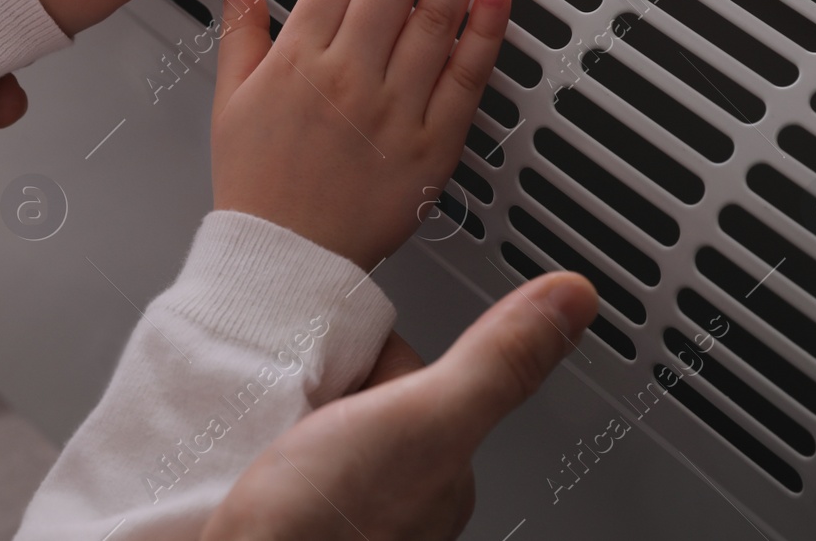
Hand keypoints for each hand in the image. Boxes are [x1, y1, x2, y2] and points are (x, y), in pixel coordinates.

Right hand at [202, 272, 598, 540]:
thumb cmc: (323, 532)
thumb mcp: (422, 420)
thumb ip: (493, 361)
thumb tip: (572, 298)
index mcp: (442, 470)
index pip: (409, 368)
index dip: (374, 349)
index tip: (350, 353)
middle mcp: (395, 495)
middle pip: (358, 391)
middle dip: (323, 379)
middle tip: (297, 395)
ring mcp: (337, 507)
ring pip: (309, 421)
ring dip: (280, 410)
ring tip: (264, 424)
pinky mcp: (281, 512)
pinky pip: (266, 452)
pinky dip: (250, 440)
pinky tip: (243, 449)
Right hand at [210, 0, 511, 269]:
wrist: (285, 263)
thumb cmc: (258, 186)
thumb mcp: (230, 101)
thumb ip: (241, 30)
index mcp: (299, 60)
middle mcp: (348, 77)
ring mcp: (393, 111)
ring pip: (434, 19)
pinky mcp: (430, 149)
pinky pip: (464, 82)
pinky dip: (484, 35)